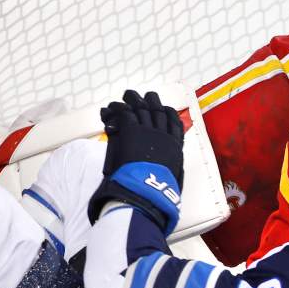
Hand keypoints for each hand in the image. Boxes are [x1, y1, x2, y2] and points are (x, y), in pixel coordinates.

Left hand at [88, 90, 186, 232]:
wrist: (147, 192)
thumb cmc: (160, 192)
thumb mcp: (175, 180)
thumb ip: (174, 170)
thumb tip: (175, 172)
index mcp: (175, 147)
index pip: (175, 123)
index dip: (169, 114)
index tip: (165, 109)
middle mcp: (163, 135)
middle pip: (158, 111)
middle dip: (152, 102)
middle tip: (146, 97)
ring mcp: (148, 131)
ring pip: (142, 108)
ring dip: (134, 100)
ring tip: (128, 95)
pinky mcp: (132, 131)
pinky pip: (125, 113)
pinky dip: (118, 109)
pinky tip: (113, 107)